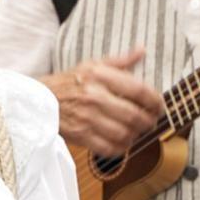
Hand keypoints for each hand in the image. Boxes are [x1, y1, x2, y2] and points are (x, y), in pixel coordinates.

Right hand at [49, 47, 163, 155]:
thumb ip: (121, 61)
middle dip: (148, 121)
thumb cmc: (70, 82)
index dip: (155, 101)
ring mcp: (86, 118)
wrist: (40, 99)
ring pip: (123, 133)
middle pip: (134, 115)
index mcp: (99, 76)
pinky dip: (121, 148)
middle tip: (151, 121)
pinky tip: (123, 141)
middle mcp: (94, 96)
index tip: (159, 106)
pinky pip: (109, 148)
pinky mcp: (80, 135)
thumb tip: (142, 51)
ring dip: (135, 135)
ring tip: (136, 131)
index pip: (138, 90)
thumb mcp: (93, 65)